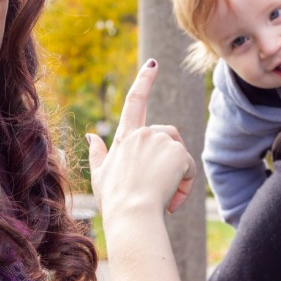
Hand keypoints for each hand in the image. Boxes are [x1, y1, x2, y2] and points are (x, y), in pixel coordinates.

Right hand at [87, 59, 195, 217]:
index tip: (153, 64)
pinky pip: (189, 168)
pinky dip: (185, 185)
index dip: (144, 81)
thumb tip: (91, 134)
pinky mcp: (177, 151)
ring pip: (179, 153)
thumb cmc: (114, 201)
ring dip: (178, 174)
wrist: (132, 216)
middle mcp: (143, 133)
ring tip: (165, 197)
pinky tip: (172, 199)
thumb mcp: (100, 175)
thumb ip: (97, 153)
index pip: (135, 102)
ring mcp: (160, 140)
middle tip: (161, 191)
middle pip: (169, 136)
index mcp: (125, 137)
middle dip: (171, 158)